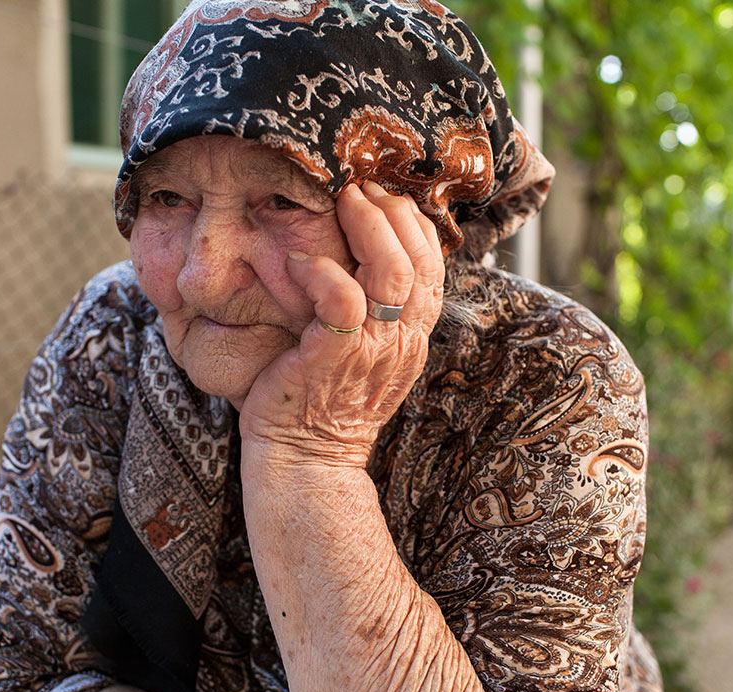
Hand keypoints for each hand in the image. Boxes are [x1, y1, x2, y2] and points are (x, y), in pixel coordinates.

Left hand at [238, 181, 444, 465]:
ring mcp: (371, 350)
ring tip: (343, 200)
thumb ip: (374, 314)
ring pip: (392, 272)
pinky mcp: (334, 356)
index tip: (385, 198)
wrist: (304, 462)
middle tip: (361, 188)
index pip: (434, 268)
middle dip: (393, 212)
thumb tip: (362, 263)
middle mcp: (401, 342)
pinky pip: (341, 299)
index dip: (414, 225)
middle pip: (421, 260)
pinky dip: (321, 270)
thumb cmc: (320, 402)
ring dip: (367, 227)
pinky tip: (298, 261)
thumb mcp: (363, 356)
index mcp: (411, 338)